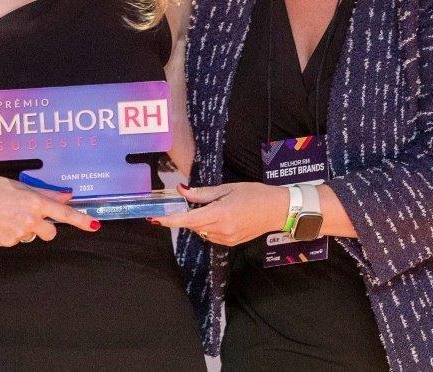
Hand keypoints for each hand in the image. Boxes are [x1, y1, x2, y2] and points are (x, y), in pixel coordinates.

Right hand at [0, 174, 98, 246]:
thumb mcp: (22, 185)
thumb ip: (46, 193)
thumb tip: (68, 195)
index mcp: (35, 202)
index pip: (64, 214)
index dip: (81, 220)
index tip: (95, 226)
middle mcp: (29, 219)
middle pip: (51, 232)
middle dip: (45, 227)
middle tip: (31, 216)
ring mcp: (17, 233)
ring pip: (32, 236)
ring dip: (27, 229)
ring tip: (10, 215)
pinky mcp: (6, 242)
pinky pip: (16, 240)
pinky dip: (12, 233)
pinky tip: (1, 222)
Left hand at [154, 182, 288, 246]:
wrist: (277, 210)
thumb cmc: (254, 194)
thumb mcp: (228, 188)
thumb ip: (203, 193)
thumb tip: (182, 191)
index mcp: (220, 213)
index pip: (188, 220)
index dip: (170, 220)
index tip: (155, 218)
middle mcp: (221, 230)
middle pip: (193, 226)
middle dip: (186, 216)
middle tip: (187, 202)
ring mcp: (226, 239)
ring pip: (201, 231)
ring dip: (198, 221)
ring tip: (213, 207)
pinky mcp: (231, 243)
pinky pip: (211, 235)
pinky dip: (208, 226)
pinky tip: (220, 215)